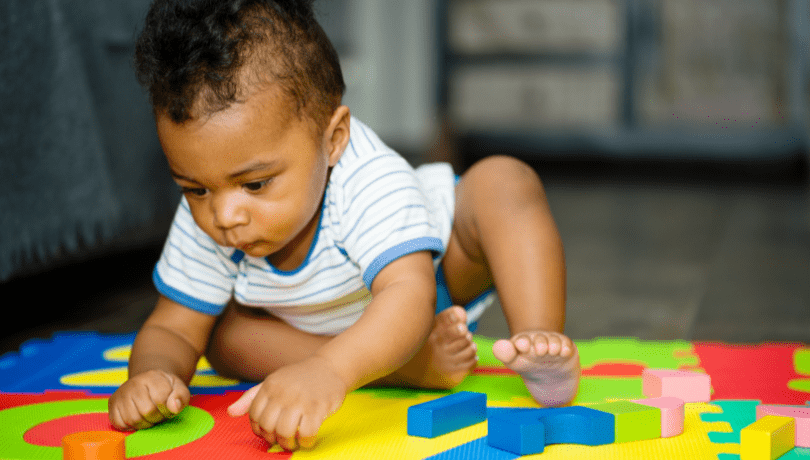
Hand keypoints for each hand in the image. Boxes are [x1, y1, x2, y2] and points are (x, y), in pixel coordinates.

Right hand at [108, 369, 189, 429]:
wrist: (147, 383)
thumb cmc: (165, 388)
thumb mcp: (178, 388)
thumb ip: (181, 396)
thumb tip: (173, 407)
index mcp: (152, 377)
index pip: (161, 399)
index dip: (168, 409)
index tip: (169, 408)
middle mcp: (133, 383)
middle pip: (147, 411)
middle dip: (157, 417)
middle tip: (159, 413)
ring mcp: (120, 394)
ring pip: (133, 420)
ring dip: (145, 423)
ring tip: (149, 416)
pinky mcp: (112, 405)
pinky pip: (120, 424)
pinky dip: (130, 426)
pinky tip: (138, 417)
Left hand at [227, 355, 347, 449]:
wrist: (330, 367)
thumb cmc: (298, 378)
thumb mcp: (273, 382)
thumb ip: (251, 398)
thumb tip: (230, 413)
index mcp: (269, 386)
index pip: (254, 416)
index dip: (259, 429)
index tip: (269, 432)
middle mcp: (283, 392)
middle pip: (268, 426)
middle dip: (274, 439)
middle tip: (282, 439)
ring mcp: (300, 400)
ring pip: (285, 432)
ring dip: (288, 443)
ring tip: (294, 442)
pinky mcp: (318, 407)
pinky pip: (306, 433)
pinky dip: (306, 441)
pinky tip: (308, 438)